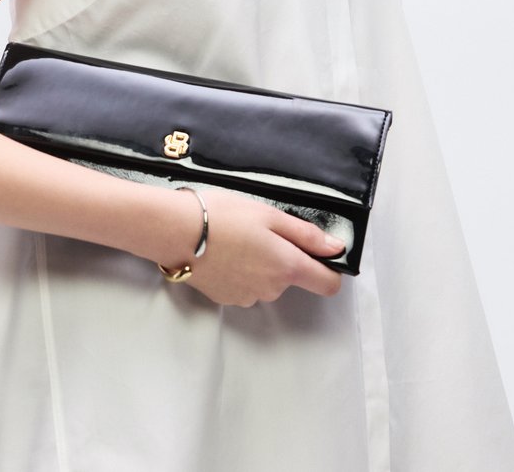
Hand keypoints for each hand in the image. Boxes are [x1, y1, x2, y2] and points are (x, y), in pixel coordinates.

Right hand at [175, 190, 343, 306]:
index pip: (328, 284)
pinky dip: (239, 272)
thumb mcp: (269, 215)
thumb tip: (337, 249)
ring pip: (266, 282)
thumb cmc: (223, 216)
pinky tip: (221, 252)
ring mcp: (247, 297)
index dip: (329, 268)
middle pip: (291, 278)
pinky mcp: (226, 299)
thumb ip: (306, 235)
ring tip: (235, 239)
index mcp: (287, 266)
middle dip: (282, 257)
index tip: (317, 252)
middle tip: (259, 230)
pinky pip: (244, 286)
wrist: (176, 232)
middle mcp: (271, 289)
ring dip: (259, 265)